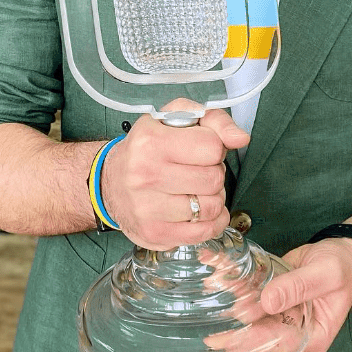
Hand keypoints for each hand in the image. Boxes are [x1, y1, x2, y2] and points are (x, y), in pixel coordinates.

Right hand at [99, 100, 249, 249]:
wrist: (110, 181)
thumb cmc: (149, 147)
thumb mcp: (176, 118)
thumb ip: (214, 120)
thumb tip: (241, 138)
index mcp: (151, 141)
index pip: (213, 147)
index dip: (214, 148)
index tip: (200, 150)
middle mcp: (145, 175)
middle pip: (214, 179)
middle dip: (214, 174)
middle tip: (198, 171)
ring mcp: (147, 208)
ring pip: (212, 207)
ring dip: (212, 199)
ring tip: (196, 190)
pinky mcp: (154, 234)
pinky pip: (204, 232)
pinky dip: (211, 222)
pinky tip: (199, 212)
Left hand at [201, 236, 351, 351]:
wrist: (345, 254)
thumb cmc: (343, 268)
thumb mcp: (325, 275)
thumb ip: (297, 287)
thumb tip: (267, 301)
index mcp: (311, 337)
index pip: (275, 344)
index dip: (250, 341)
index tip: (226, 338)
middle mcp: (293, 333)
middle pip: (258, 338)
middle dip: (232, 334)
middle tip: (207, 337)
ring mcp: (281, 318)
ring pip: (250, 318)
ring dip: (228, 306)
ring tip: (208, 293)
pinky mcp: (273, 301)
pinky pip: (251, 298)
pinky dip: (233, 288)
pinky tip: (215, 276)